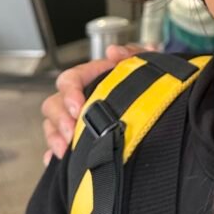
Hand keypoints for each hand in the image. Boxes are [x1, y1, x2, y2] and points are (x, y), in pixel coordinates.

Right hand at [41, 42, 151, 163]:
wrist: (160, 106)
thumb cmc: (148, 83)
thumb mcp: (144, 64)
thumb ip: (133, 53)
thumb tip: (113, 52)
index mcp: (92, 78)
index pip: (70, 80)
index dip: (70, 92)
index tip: (78, 108)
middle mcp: (80, 98)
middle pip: (54, 104)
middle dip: (60, 120)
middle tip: (71, 133)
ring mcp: (76, 120)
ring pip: (52, 126)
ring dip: (55, 137)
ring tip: (66, 150)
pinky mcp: (77, 141)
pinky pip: (57, 147)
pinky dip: (53, 153)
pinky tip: (56, 160)